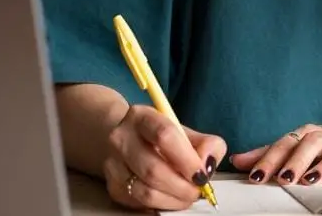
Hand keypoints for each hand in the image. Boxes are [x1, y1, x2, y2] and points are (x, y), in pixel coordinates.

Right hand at [102, 104, 226, 211]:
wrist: (128, 140)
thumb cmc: (159, 137)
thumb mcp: (185, 132)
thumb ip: (206, 144)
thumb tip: (208, 164)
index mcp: (141, 116)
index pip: (164, 135)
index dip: (187, 159)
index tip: (202, 174)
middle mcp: (121, 137)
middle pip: (153, 169)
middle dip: (182, 186)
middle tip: (197, 190)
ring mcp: (113, 163)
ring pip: (146, 191)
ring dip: (174, 199)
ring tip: (187, 195)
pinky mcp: (113, 186)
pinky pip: (141, 203)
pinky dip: (162, 204)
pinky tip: (171, 197)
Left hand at [230, 124, 321, 187]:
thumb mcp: (304, 153)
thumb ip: (273, 157)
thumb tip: (237, 161)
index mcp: (310, 135)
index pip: (287, 143)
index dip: (270, 158)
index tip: (256, 177)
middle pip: (312, 141)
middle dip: (296, 160)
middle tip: (284, 178)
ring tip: (311, 180)